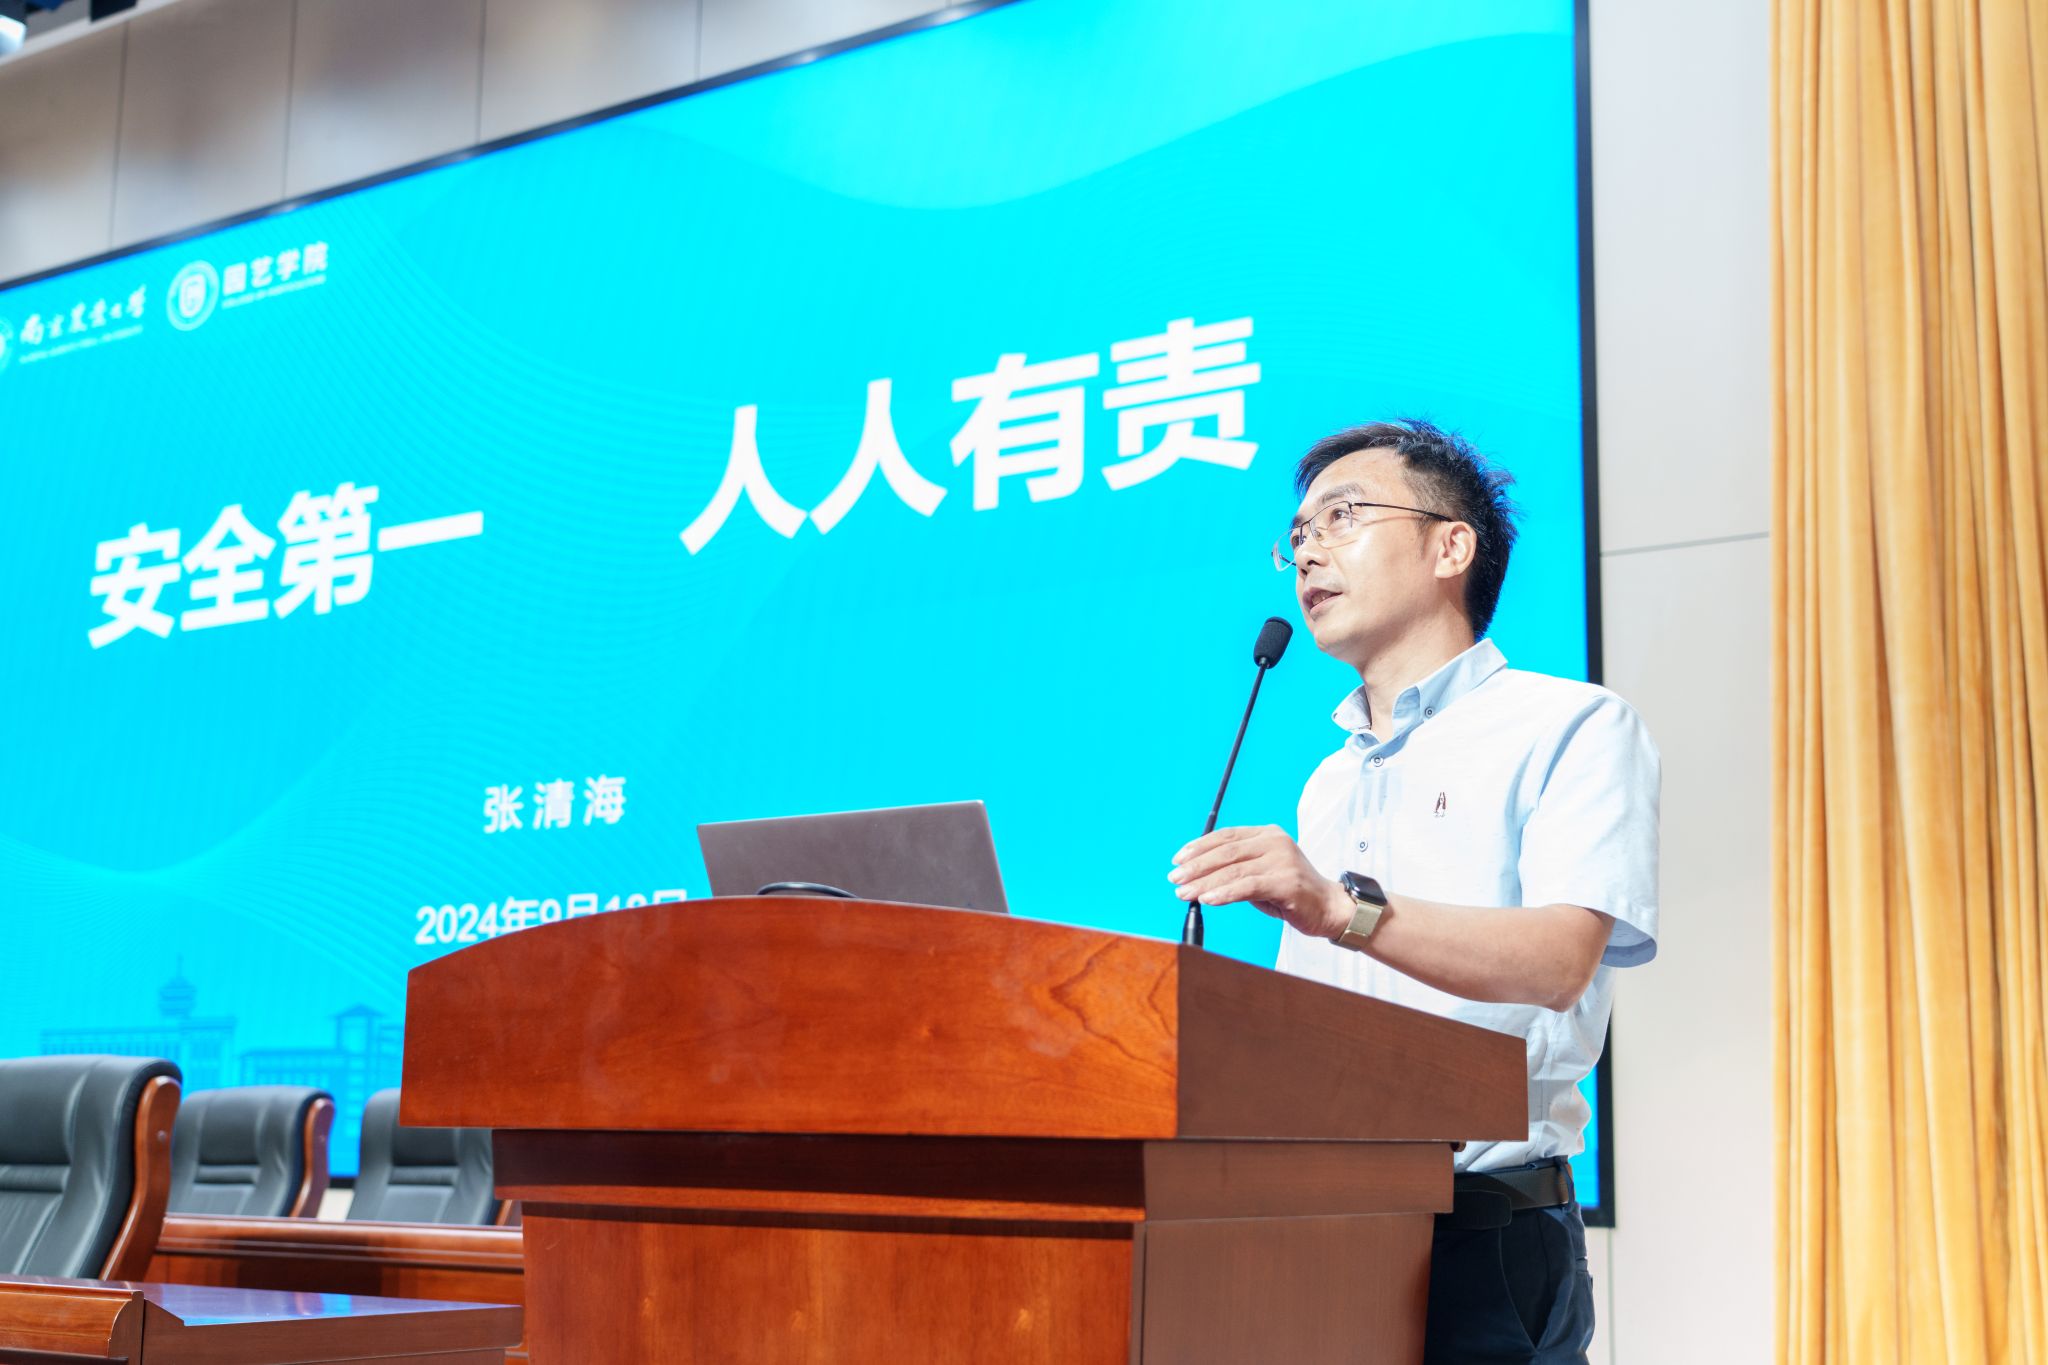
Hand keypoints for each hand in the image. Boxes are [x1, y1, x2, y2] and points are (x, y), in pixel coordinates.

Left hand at [1169, 825, 1350, 939]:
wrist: (1329, 909)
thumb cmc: (1291, 893)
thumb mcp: (1260, 875)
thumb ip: (1235, 870)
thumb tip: (1197, 877)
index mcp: (1267, 834)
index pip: (1226, 835)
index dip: (1199, 847)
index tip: (1178, 860)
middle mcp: (1275, 842)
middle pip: (1226, 851)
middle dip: (1196, 866)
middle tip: (1174, 879)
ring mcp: (1283, 860)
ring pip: (1233, 870)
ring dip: (1204, 882)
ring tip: (1184, 893)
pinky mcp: (1287, 882)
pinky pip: (1248, 886)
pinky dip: (1224, 893)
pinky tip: (1207, 900)